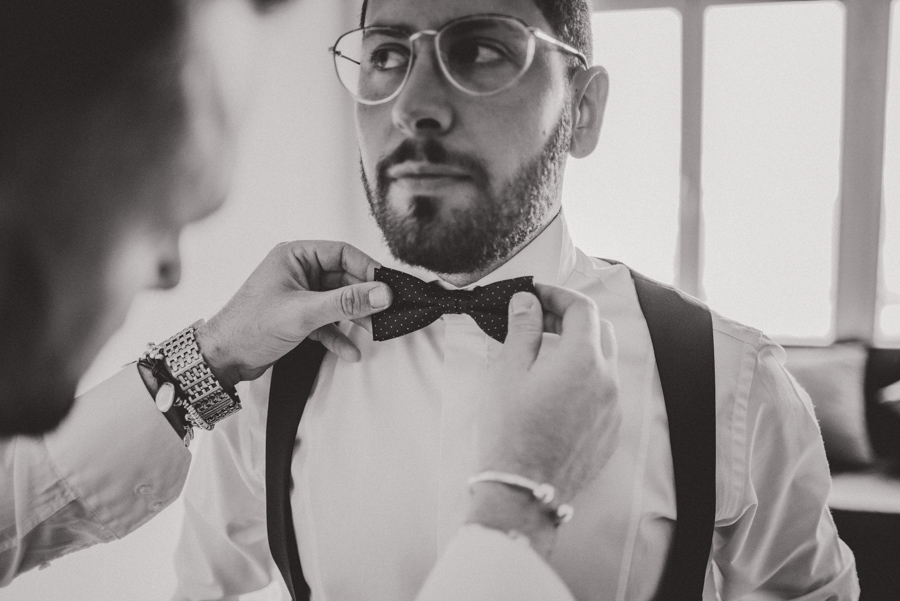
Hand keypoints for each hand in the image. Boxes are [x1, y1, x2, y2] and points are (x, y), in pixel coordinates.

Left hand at [195, 241, 392, 386]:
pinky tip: (351, 352)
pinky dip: (338, 335)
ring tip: (376, 333)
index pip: (342, 253)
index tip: (389, 287)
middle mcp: (297, 271)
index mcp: (294, 256)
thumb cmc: (251, 327)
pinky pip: (327, 322)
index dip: (368, 269)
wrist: (222, 359)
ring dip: (355, 318)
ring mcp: (298, 295)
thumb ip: (346, 302)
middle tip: (389, 312)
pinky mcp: (297, 317)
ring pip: (338, 302)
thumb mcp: (304, 313)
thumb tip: (383, 293)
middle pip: (343, 279)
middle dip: (365, 299)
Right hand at [468, 284, 619, 556]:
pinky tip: (556, 390)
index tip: (535, 295)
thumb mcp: (508, 372)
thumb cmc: (510, 429)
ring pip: (605, 362)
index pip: (582, 308)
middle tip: (540, 321)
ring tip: (545, 356)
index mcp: (583, 359)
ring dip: (580, 349)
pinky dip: (586, 378)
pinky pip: (606, 392)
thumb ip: (523, 329)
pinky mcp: (611, 431)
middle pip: (600, 330)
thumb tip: (527, 300)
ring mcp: (614, 407)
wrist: (524, 489)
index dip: (558, 294)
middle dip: (572, 318)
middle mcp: (608, 379)